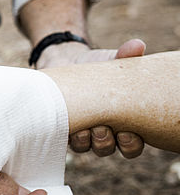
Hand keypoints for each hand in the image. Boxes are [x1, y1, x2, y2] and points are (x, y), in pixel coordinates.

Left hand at [37, 39, 146, 158]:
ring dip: (85, 140)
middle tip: (102, 128)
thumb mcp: (111, 61)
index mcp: (120, 123)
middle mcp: (100, 131)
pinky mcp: (57, 124)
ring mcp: (78, 130)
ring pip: (83, 147)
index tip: (127, 132)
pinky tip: (65, 123)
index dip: (131, 144)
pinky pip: (60, 139)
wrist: (64, 63)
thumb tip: (137, 46)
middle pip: (106, 149)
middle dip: (106, 142)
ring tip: (85, 127)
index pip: (131, 146)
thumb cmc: (95, 67)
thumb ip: (125, 56)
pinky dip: (64, 133)